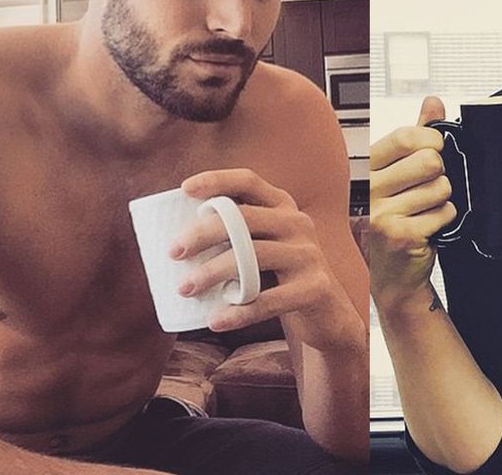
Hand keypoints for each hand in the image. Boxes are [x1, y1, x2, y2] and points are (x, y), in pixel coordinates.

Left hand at [176, 168, 354, 349]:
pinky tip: (216, 320)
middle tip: (174, 252)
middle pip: (243, 219)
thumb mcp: (261, 247)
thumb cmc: (279, 276)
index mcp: (282, 206)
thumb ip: (233, 236)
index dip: (217, 180)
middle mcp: (298, 223)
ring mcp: (309, 255)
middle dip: (203, 234)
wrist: (328, 315)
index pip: (248, 182)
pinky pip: (270, 299)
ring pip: (253, 257)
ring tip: (185, 288)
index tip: (185, 190)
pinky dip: (240, 312)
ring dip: (213, 273)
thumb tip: (177, 240)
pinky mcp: (316, 288)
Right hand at [368, 96, 454, 313]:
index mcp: (367, 168)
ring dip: (442, 201)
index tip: (436, 149)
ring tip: (424, 212)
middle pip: (429, 161)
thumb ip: (417, 136)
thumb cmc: (395, 219)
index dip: (431, 140)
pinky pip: (444, 213)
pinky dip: (445, 220)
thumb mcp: (401, 173)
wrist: (391, 273)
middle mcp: (369, 189)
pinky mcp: (399, 234)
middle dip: (440, 176)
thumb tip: (433, 102)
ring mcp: (381, 213)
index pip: (405, 138)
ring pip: (440, 188)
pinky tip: (428, 228)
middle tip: (426, 191)